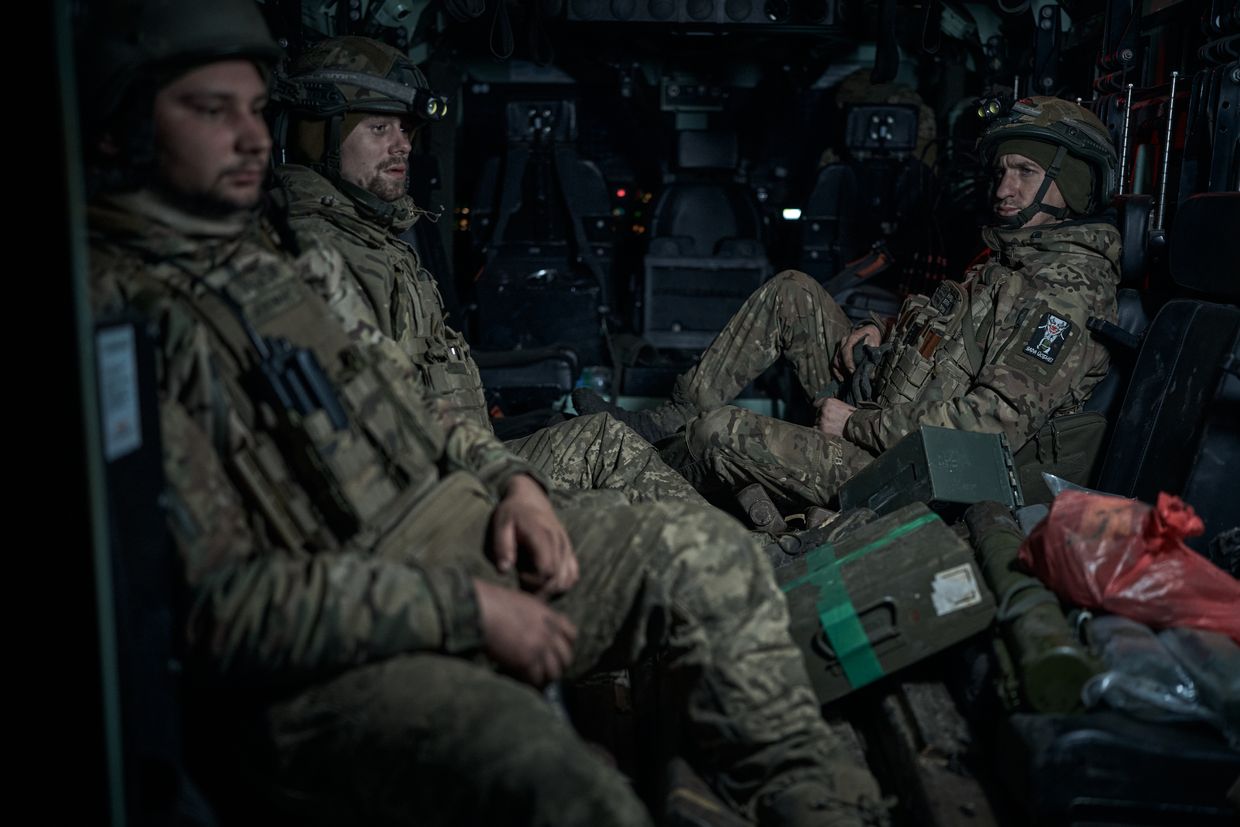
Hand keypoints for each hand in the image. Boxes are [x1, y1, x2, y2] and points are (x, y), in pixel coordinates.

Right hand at [474, 579, 576, 686]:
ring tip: (533, 679)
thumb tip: (530, 630)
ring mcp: (540, 646)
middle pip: (566, 657)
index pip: (572, 635)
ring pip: (554, 672)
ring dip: (544, 677)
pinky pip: (536, 679)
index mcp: (548, 615)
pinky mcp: (527, 660)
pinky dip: (529, 682)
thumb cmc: (491, 602)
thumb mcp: (521, 603)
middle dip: (557, 666)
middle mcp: (548, 631)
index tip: (556, 653)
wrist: (480, 607)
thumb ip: (533, 617)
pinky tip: (521, 680)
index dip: (565, 646)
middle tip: (545, 671)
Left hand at [490, 475, 578, 596]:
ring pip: (567, 581)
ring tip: (531, 584)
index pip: (547, 570)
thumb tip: (503, 570)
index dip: (533, 582)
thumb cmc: (512, 513)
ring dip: (550, 590)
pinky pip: (572, 576)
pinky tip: (543, 582)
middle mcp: (559, 543)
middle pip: (558, 580)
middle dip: (539, 590)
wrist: (531, 499)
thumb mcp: (501, 524)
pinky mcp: (569, 552)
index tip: (518, 577)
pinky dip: (560, 585)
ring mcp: (567, 548)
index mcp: (543, 536)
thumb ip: (502, 546)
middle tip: (522, 586)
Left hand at [815, 398, 856, 436]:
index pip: (816, 403)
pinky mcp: (823, 428)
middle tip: (829, 421)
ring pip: (816, 421)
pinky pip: (818, 429)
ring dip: (821, 424)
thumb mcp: (841, 405)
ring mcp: (822, 419)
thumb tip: (823, 407)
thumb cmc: (852, 416)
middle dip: (820, 417)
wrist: (857, 425)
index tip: (819, 411)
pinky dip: (822, 431)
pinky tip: (829, 431)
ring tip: (830, 426)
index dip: (818, 408)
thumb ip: (831, 405)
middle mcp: (824, 409)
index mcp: (828, 401)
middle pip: (816, 413)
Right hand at [831, 325, 881, 379]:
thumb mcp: (876, 344)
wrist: (869, 331)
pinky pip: (834, 363)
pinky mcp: (838, 352)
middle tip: (853, 379)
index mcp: (852, 338)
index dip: (848, 362)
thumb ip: (873, 357)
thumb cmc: (872, 337)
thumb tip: (871, 374)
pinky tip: (842, 379)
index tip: (852, 372)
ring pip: (836, 361)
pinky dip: (837, 372)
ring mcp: (839, 347)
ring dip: (841, 372)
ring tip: (849, 380)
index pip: (846, 350)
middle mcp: (843, 342)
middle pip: (839, 358)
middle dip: (845, 370)